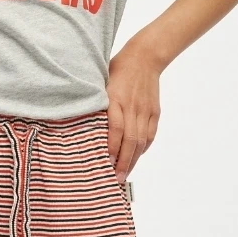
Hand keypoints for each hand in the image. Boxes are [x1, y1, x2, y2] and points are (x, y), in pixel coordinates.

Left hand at [105, 42, 162, 183]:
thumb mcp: (102, 83)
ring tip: (125, 174)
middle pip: (130, 140)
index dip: (112, 147)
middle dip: (123, 162)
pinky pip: (150, 134)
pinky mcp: (154, 112)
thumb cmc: (117, 69)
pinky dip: (143, 148)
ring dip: (133, 160)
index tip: (106, 163)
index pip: (116, 128)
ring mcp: (145, 110)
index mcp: (117, 99)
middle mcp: (132, 107)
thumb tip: (82, 123)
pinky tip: (136, 156)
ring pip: (141, 141)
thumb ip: (97, 103)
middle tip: (116, 179)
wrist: (145, 57)